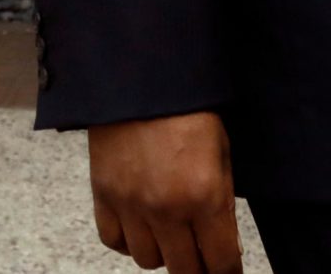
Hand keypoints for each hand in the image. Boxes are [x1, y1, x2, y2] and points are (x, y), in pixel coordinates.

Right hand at [86, 112, 241, 272]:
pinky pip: (114, 241)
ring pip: (148, 261)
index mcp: (205, 196)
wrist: (142, 76)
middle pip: (184, 271)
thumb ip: (222, 203)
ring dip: (162, 252)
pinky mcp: (103, 194)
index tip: (226, 269)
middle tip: (201, 254)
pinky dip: (127, 240)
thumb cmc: (189, 107)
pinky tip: (139, 224)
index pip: (220, 263)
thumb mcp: (222, 153)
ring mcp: (131, 204)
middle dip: (197, 267)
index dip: (227, 271)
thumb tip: (223, 246)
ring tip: (169, 231)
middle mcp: (167, 209)